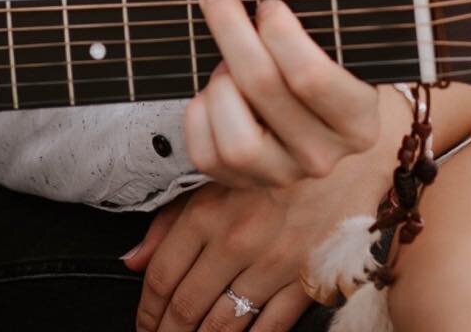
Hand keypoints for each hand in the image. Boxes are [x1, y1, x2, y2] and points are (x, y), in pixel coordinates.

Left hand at [126, 183, 312, 331]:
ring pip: (224, 323)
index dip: (146, 309)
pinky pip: (271, 327)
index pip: (162, 274)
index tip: (143, 324)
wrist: (337, 156)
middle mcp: (236, 241)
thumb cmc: (270, 166)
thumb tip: (134, 259)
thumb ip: (169, 220)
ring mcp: (273, 264)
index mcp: (208, 211)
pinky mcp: (307, 280)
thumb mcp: (212, 178)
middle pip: (188, 305)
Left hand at [184, 0, 380, 188]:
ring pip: (236, 137)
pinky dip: (199, 114)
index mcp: (357, 117)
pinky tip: (213, 93)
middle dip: (231, 29)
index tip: (267, 3)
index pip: (312, 76)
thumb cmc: (307, 52)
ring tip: (225, 62)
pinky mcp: (240, 184)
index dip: (280, 32)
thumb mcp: (309, 14)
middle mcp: (325, 157)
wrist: (296, 107)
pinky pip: (206, 152)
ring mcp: (282, 177)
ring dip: (220, 83)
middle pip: (264, 88)